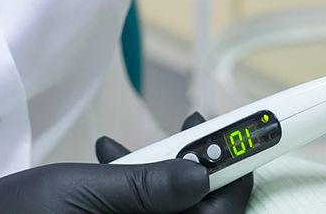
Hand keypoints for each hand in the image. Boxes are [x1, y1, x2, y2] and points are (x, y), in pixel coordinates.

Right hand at [0, 112, 250, 213]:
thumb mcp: (75, 192)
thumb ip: (143, 186)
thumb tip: (201, 171)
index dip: (238, 175)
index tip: (251, 138)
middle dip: (201, 171)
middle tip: (194, 130)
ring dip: (165, 177)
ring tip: (131, 147)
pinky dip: (138, 195)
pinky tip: (109, 166)